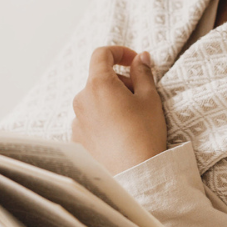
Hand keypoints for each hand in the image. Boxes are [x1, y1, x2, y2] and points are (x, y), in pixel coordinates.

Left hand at [71, 46, 166, 174]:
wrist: (135, 173)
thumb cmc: (144, 133)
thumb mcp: (149, 98)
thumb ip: (143, 73)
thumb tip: (140, 57)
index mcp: (99, 84)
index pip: (102, 54)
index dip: (120, 52)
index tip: (135, 62)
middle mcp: (82, 99)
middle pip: (99, 78)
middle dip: (119, 81)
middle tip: (140, 96)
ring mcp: (77, 120)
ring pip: (94, 100)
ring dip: (111, 101)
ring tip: (131, 119)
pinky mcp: (77, 138)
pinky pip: (89, 120)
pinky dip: (103, 119)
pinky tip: (119, 135)